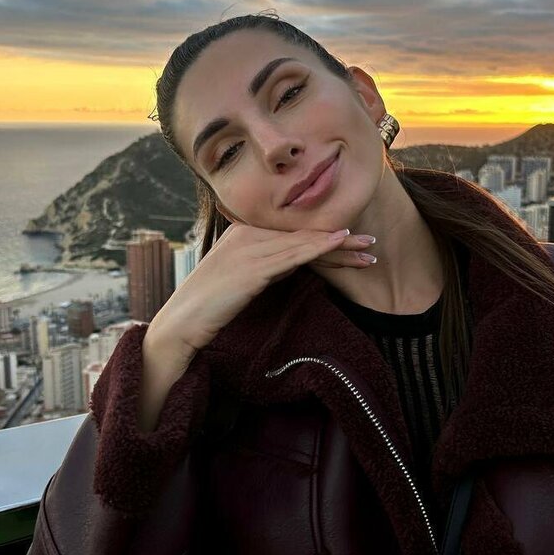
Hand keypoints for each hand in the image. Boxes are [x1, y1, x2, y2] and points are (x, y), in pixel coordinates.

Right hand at [146, 222, 376, 357]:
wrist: (182, 323)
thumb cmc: (211, 306)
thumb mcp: (242, 277)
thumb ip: (266, 265)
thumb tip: (294, 263)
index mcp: (243, 231)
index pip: (294, 233)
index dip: (325, 239)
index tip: (354, 244)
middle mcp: (247, 233)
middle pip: (302, 235)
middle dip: (340, 241)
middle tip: (371, 243)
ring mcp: (249, 248)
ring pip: (303, 244)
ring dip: (339, 246)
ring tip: (368, 249)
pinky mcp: (252, 268)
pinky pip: (293, 255)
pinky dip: (318, 247)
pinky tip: (339, 243)